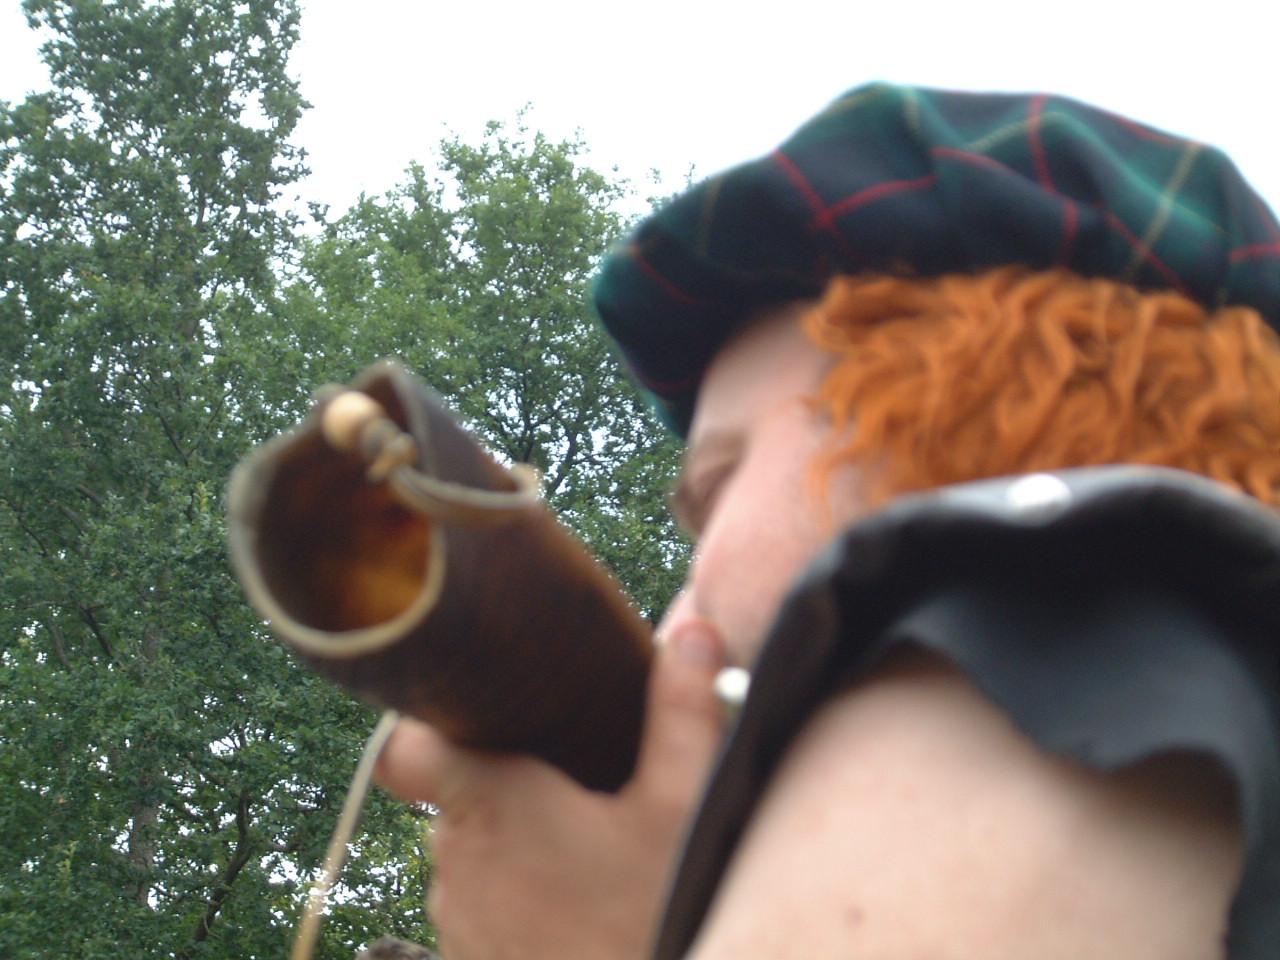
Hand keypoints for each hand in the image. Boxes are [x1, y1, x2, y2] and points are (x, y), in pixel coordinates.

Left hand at [374, 615, 727, 959]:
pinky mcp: (470, 958)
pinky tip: (576, 902)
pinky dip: (515, 893)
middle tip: (577, 783)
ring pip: (469, 850)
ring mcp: (458, 918)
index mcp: (492, 799)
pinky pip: (479, 904)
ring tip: (587, 848)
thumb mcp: (685, 806)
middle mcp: (456, 857)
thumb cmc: (653, 915)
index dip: (425, 727)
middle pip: (455, 792)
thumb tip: (693, 626)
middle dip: (506, 781)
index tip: (475, 717)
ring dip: (513, 840)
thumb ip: (681, 710)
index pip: (404, 748)